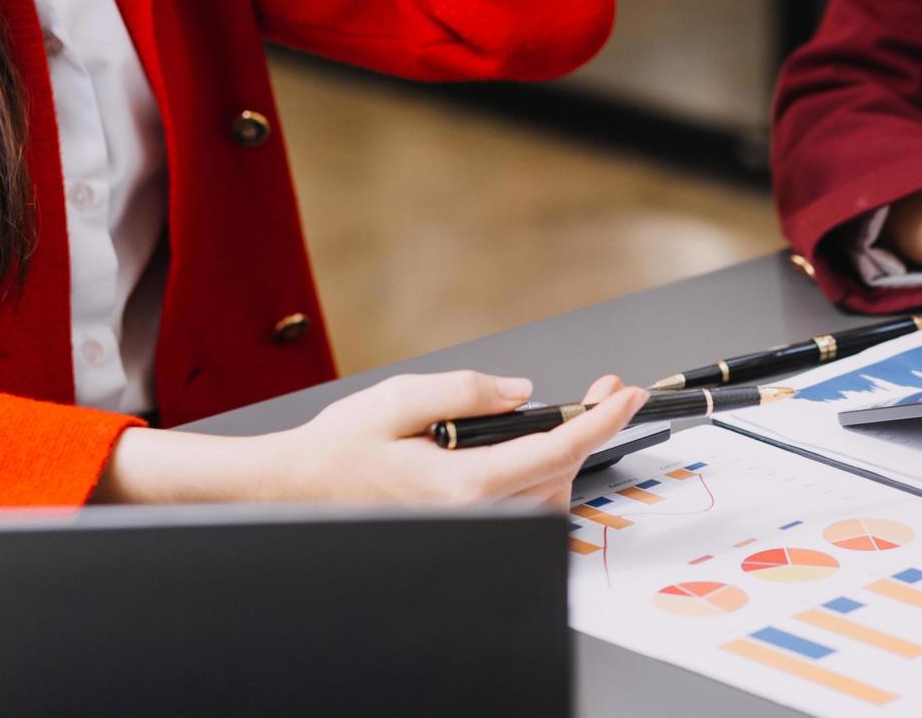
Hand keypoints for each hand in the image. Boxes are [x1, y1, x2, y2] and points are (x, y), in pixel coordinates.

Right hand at [94, 372, 648, 505]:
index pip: (553, 450)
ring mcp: (472, 528)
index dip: (599, 420)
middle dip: (587, 432)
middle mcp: (474, 514)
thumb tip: (521, 392)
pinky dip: (541, 479)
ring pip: (548, 498)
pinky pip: (525, 510)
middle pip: (560, 476)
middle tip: (602, 394)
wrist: (296, 489)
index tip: (626, 395)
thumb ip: (468, 390)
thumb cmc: (337, 449)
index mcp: (462, 483)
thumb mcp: (401, 398)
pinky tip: (532, 452)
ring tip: (564, 420)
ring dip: (565, 458)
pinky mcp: (467, 530)